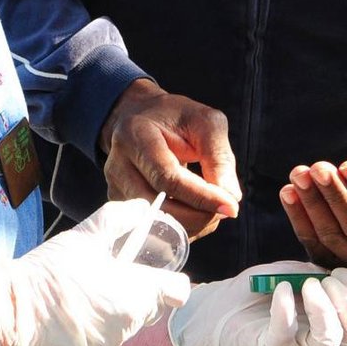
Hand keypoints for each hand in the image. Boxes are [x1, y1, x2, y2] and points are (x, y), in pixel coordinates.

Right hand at [8, 200, 189, 345]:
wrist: (14, 311)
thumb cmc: (53, 270)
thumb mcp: (87, 234)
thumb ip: (120, 218)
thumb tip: (142, 208)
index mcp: (137, 293)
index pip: (178, 291)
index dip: (168, 279)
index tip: (151, 272)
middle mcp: (131, 324)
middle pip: (151, 306)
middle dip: (137, 291)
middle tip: (108, 275)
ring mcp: (112, 345)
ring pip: (128, 323)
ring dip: (116, 308)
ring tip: (86, 291)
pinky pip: (108, 339)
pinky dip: (98, 326)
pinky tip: (75, 312)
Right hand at [99, 78, 240, 237]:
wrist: (139, 118)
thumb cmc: (174, 117)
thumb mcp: (204, 122)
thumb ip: (219, 155)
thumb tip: (231, 197)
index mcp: (135, 135)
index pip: (167, 177)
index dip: (200, 196)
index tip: (230, 206)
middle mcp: (118, 165)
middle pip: (157, 207)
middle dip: (198, 215)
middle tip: (225, 209)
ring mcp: (115, 189)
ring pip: (154, 223)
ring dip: (191, 224)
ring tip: (212, 208)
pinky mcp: (121, 206)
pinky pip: (152, 229)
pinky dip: (180, 227)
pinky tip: (195, 211)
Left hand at [167, 260, 346, 345]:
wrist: (219, 304)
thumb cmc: (261, 287)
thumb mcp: (298, 271)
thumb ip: (325, 272)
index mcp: (334, 310)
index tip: (342, 269)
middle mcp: (321, 331)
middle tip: (328, 279)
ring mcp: (298, 343)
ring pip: (331, 340)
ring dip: (326, 309)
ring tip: (309, 286)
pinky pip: (288, 336)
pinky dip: (287, 310)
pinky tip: (280, 290)